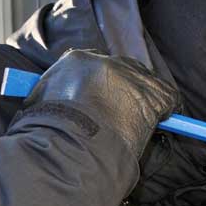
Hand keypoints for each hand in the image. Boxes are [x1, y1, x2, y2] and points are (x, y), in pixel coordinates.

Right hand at [17, 49, 180, 159]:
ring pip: (147, 82)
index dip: (104, 83)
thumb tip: (42, 102)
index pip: (97, 65)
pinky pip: (168, 98)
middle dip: (126, 89)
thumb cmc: (49, 131)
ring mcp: (131, 78)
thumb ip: (48, 95)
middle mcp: (105, 63)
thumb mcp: (38, 105)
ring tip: (140, 120)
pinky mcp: (152, 94)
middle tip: (124, 111)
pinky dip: (167, 110)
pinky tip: (159, 122)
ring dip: (145, 100)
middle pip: (125, 69)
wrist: (69, 145)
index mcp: (76, 61)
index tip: (106, 97)